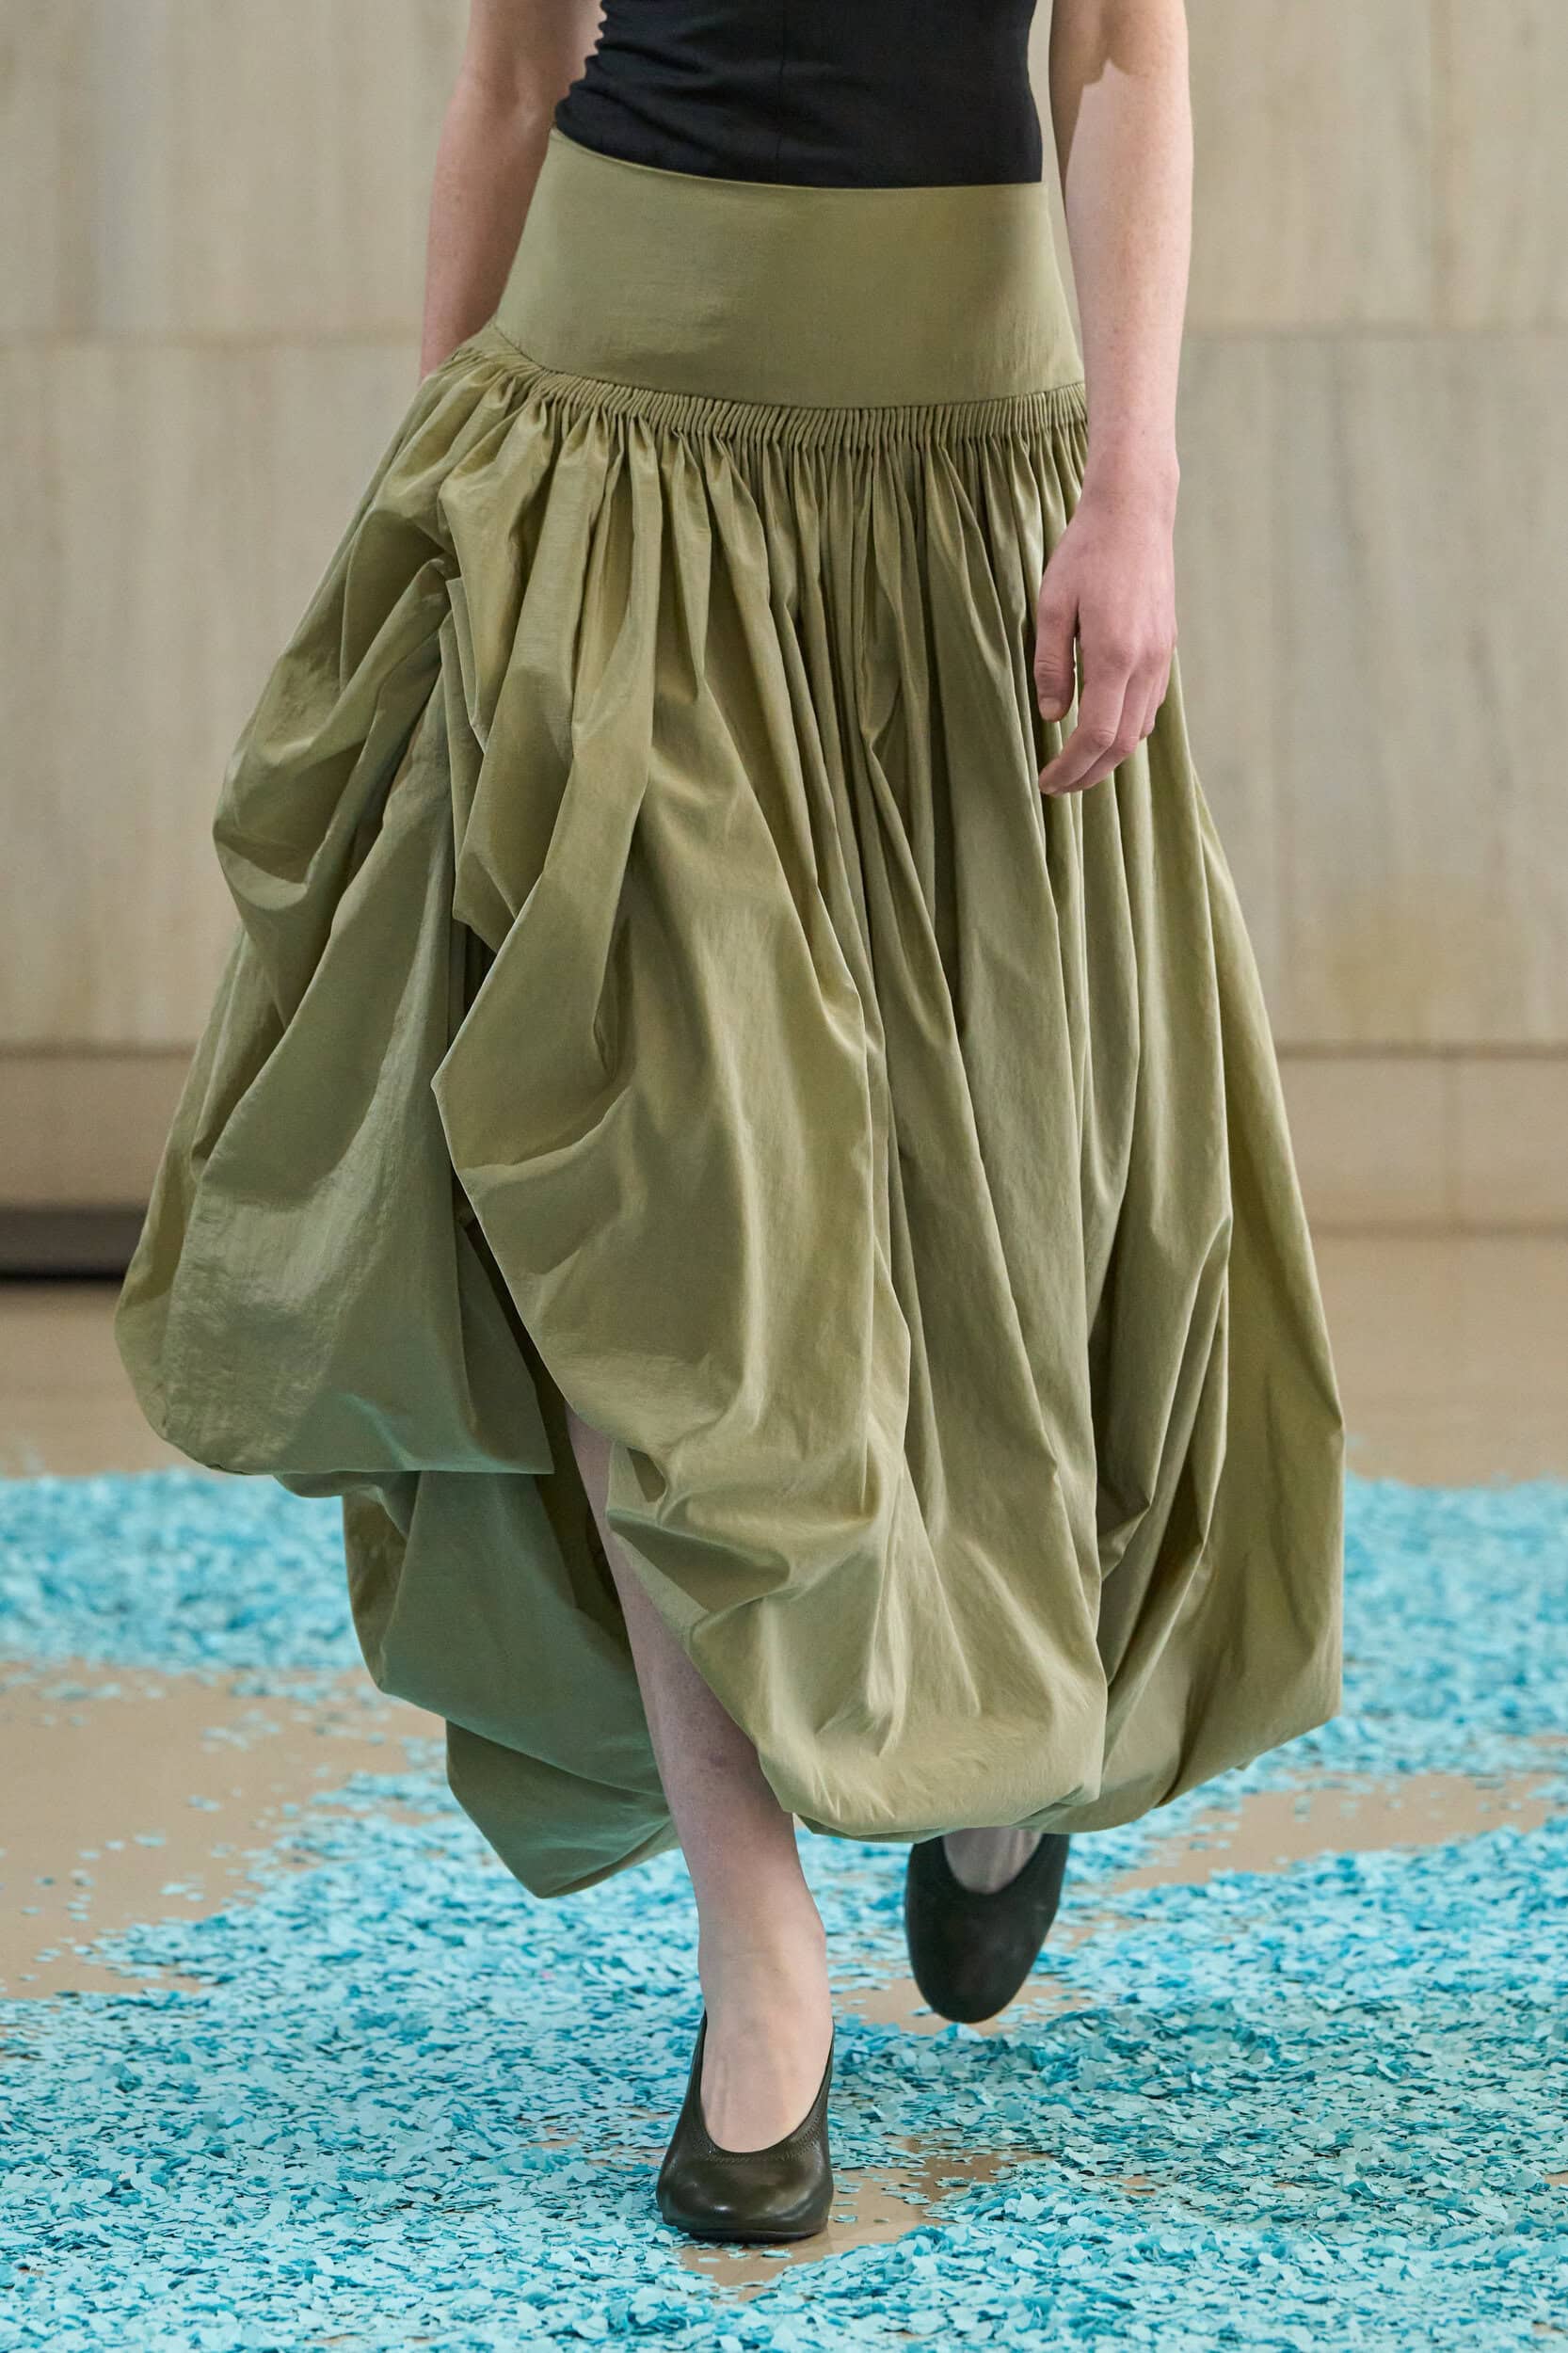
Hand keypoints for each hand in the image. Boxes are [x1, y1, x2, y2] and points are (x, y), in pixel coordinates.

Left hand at [1034, 467, 1177, 796]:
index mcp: (1114, 656)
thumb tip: (1051, 715)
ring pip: (1139, 729)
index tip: (1046, 781)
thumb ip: (1050, 665)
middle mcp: (1145, 663)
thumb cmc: (1086, 553)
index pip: (1095, 735)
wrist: (1135, 513)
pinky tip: (1102, 725)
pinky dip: (1125, 728)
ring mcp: (1161, 657)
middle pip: (1122, 745)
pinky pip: (1149, 705)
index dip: (1070, 767)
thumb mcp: (1051, 606)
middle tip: (1057, 787)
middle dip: (1089, 775)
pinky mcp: (1166, 648)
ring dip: (1108, 755)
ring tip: (1075, 763)